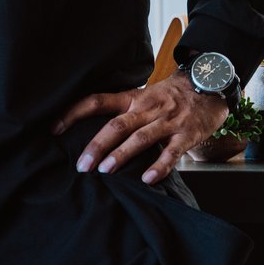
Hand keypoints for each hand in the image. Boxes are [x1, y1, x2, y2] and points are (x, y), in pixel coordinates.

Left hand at [51, 71, 229, 184]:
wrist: (209, 85)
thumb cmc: (171, 95)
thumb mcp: (144, 95)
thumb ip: (123, 110)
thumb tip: (90, 128)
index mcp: (132, 98)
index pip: (97, 101)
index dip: (74, 113)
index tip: (54, 129)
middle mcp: (147, 108)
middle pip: (116, 124)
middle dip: (96, 145)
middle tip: (81, 165)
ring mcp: (167, 121)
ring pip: (140, 138)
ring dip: (121, 155)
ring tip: (105, 171)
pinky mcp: (186, 135)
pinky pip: (171, 152)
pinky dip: (159, 166)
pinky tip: (148, 180)